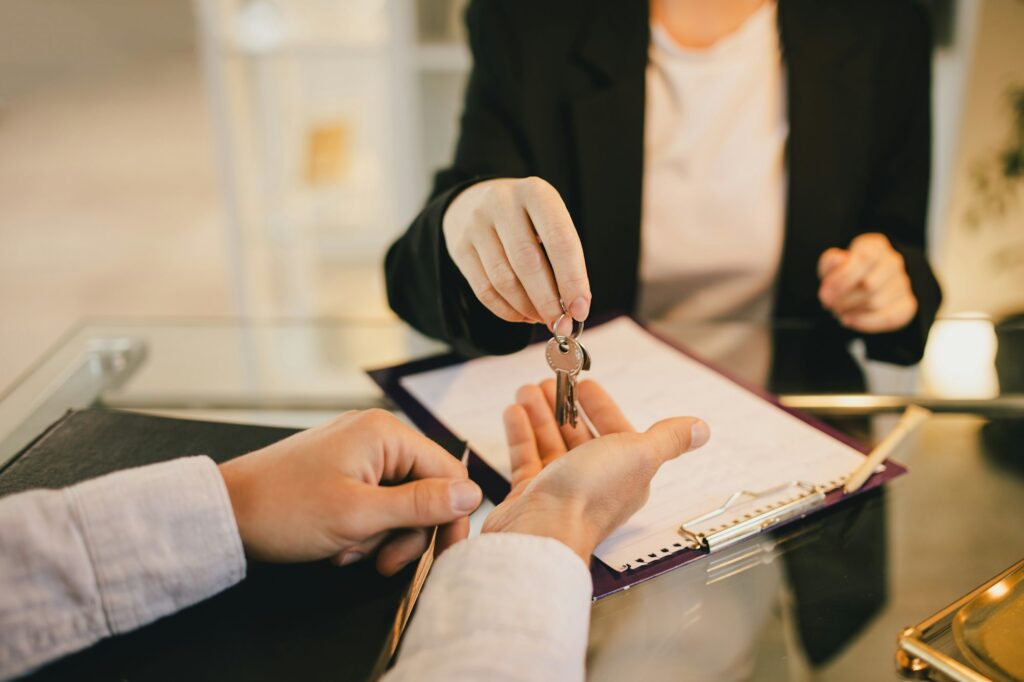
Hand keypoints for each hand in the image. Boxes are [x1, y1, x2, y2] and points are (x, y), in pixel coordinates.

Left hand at [218, 409, 481, 574]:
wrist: (224, 511)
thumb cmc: (284, 509)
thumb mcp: (360, 515)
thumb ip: (421, 504)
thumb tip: (473, 494)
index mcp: (385, 433)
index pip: (448, 472)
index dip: (450, 515)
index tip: (443, 554)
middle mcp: (376, 434)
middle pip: (424, 489)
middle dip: (407, 532)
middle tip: (384, 562)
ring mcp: (357, 451)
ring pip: (399, 501)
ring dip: (381, 535)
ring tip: (349, 551)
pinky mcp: (342, 469)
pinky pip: (374, 501)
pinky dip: (363, 528)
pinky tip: (339, 544)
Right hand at [442, 176, 590, 333]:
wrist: (474, 200)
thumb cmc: (526, 219)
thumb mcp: (548, 220)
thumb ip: (563, 258)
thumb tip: (573, 308)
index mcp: (536, 193)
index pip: (559, 240)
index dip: (572, 280)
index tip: (580, 310)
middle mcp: (503, 203)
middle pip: (528, 262)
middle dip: (548, 301)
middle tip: (561, 324)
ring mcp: (476, 224)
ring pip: (504, 280)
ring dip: (527, 308)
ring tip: (543, 318)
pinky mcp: (459, 247)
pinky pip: (484, 290)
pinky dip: (507, 310)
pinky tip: (523, 315)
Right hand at [483, 380, 709, 561]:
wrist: (542, 532)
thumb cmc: (589, 496)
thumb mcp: (639, 454)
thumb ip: (669, 439)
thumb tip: (701, 429)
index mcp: (626, 473)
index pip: (616, 430)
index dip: (600, 405)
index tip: (583, 383)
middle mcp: (595, 482)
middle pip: (580, 435)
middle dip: (564, 405)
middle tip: (549, 381)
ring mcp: (561, 489)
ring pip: (551, 443)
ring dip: (540, 414)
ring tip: (527, 390)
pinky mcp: (531, 495)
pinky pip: (526, 458)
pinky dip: (521, 433)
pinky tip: (513, 412)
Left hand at [818, 233, 917, 332]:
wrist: (861, 284)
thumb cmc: (845, 272)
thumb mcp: (832, 263)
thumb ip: (832, 262)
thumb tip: (839, 261)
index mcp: (876, 246)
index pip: (865, 258)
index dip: (843, 278)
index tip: (824, 292)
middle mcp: (893, 262)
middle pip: (870, 284)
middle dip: (843, 298)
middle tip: (828, 304)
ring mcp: (903, 283)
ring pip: (877, 303)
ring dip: (852, 311)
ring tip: (838, 310)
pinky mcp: (907, 304)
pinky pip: (889, 317)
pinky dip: (865, 322)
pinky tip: (850, 320)